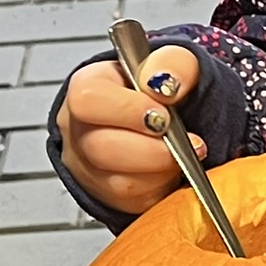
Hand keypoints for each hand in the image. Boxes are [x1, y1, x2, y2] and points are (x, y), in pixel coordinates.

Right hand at [57, 46, 203, 215]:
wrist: (166, 117)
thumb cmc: (161, 89)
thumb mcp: (173, 62)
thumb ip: (173, 63)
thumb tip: (165, 82)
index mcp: (87, 89)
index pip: (89, 101)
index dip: (128, 110)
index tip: (164, 114)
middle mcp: (79, 131)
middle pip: (101, 149)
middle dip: (152, 149)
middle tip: (186, 141)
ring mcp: (88, 168)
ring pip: (117, 183)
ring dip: (160, 170)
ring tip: (185, 154)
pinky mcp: (108, 196)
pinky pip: (133, 203)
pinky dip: (160, 188)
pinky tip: (174, 170)